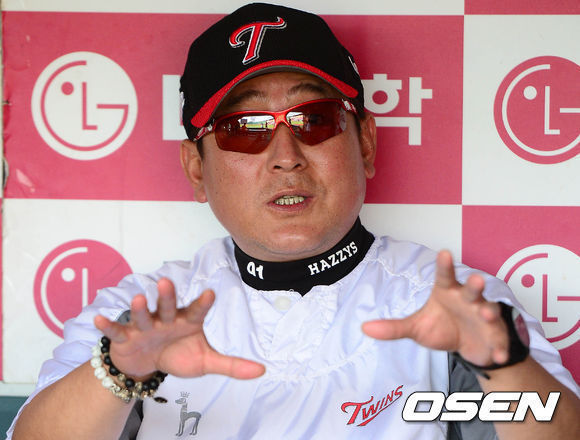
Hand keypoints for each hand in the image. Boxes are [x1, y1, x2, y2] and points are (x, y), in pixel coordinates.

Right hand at [94, 278, 264, 379]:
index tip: (210, 293)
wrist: (148, 364)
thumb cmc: (178, 354)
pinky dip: (108, 326)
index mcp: (187, 321)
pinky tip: (99, 319)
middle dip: (167, 296)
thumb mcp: (205, 362)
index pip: (196, 311)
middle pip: (168, 306)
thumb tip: (262, 370)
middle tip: (166, 282)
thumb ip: (231, 365)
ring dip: (140, 309)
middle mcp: (166, 319)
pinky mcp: (126, 337)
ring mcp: (145, 327)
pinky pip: (116, 331)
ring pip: (143, 316)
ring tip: (138, 300)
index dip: (202, 304)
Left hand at [362, 251, 509, 366]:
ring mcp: (484, 317)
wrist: (468, 347)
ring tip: (487, 314)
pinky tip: (498, 355)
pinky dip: (499, 347)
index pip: (445, 277)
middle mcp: (468, 301)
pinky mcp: (495, 336)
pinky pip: (499, 341)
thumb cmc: (443, 327)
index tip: (444, 252)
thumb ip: (394, 328)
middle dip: (475, 286)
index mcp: (448, 293)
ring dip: (490, 312)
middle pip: (472, 291)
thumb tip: (364, 328)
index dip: (445, 266)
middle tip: (476, 280)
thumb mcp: (417, 328)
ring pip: (490, 311)